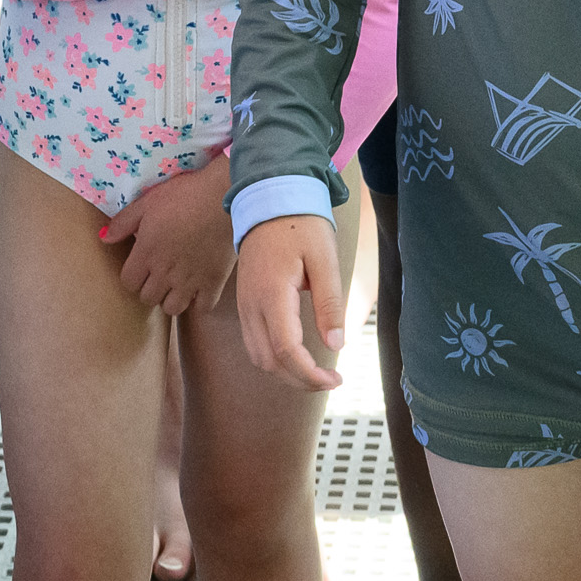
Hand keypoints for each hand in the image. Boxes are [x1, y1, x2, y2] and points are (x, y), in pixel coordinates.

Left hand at [99, 153, 237, 312]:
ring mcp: (189, 281)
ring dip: (171, 298)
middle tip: (160, 272)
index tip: (142, 265)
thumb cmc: (184, 194)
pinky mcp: (213, 283)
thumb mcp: (148, 201)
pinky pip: (201, 308)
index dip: (133, 276)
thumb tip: (103, 239)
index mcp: (146, 253)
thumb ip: (123, 223)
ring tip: (177, 283)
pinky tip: (199, 288)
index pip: (128, 282)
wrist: (225, 196)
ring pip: (172, 308)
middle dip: (150, 287)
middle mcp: (164, 272)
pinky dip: (198, 302)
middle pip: (148, 298)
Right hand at [234, 208, 345, 391]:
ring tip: (315, 373)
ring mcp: (244, 305)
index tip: (334, 380)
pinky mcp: (245, 303)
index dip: (310, 374)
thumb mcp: (325, 260)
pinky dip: (274, 359)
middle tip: (330, 381)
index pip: (287, 350)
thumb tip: (336, 345)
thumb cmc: (301, 226)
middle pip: (269, 362)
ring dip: (285, 373)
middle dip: (299, 380)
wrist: (269, 199)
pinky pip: (254, 342)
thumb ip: (330, 304)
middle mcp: (252, 305)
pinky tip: (296, 356)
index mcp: (272, 294)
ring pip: (258, 357)